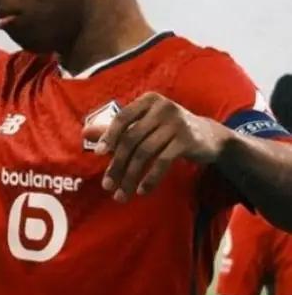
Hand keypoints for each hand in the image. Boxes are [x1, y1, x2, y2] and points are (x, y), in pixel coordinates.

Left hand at [86, 92, 231, 201]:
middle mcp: (163, 108)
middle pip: (131, 139)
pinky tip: (141, 190)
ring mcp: (177, 123)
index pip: (123, 118)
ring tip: (121, 194)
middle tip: (107, 185)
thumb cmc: (167, 129)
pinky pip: (163, 162)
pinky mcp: (188, 140)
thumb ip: (116, 129)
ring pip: (145, 153)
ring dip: (130, 176)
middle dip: (117, 165)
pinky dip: (150, 178)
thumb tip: (84, 133)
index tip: (97, 154)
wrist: (209, 136)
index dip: (109, 136)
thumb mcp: (144, 124)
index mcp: (148, 101)